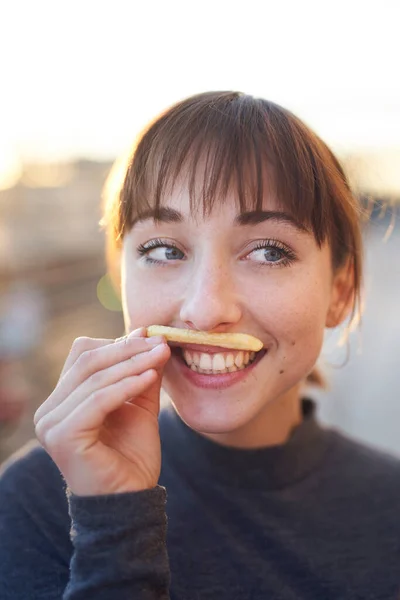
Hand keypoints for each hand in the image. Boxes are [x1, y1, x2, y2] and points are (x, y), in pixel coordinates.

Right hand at [34, 328, 170, 495]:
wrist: (132, 500)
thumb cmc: (133, 455)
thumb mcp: (139, 404)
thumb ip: (139, 372)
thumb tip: (145, 334)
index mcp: (62, 400)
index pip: (84, 355)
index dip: (117, 342)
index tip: (152, 336)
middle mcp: (49, 410)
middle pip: (88, 361)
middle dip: (128, 348)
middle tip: (160, 341)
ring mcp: (51, 423)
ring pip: (94, 377)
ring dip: (132, 363)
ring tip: (161, 355)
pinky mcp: (62, 436)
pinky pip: (99, 399)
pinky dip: (127, 385)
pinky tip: (150, 377)